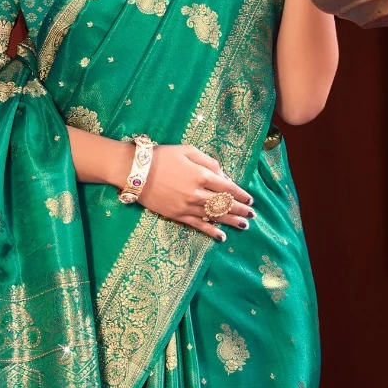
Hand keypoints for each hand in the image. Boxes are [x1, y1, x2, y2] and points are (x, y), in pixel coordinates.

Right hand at [139, 143, 253, 240]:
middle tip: (252, 214)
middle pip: (225, 204)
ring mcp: (187, 206)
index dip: (241, 194)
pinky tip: (222, 236)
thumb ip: (209, 161)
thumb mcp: (188, 150)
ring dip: (232, 221)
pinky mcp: (177, 215)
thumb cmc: (162, 156)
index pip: (227, 187)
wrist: (135, 171)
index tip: (250, 199)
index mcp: (202, 175)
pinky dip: (211, 231)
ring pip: (215, 216)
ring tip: (244, 225)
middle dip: (240, 209)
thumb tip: (225, 176)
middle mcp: (197, 193)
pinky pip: (198, 225)